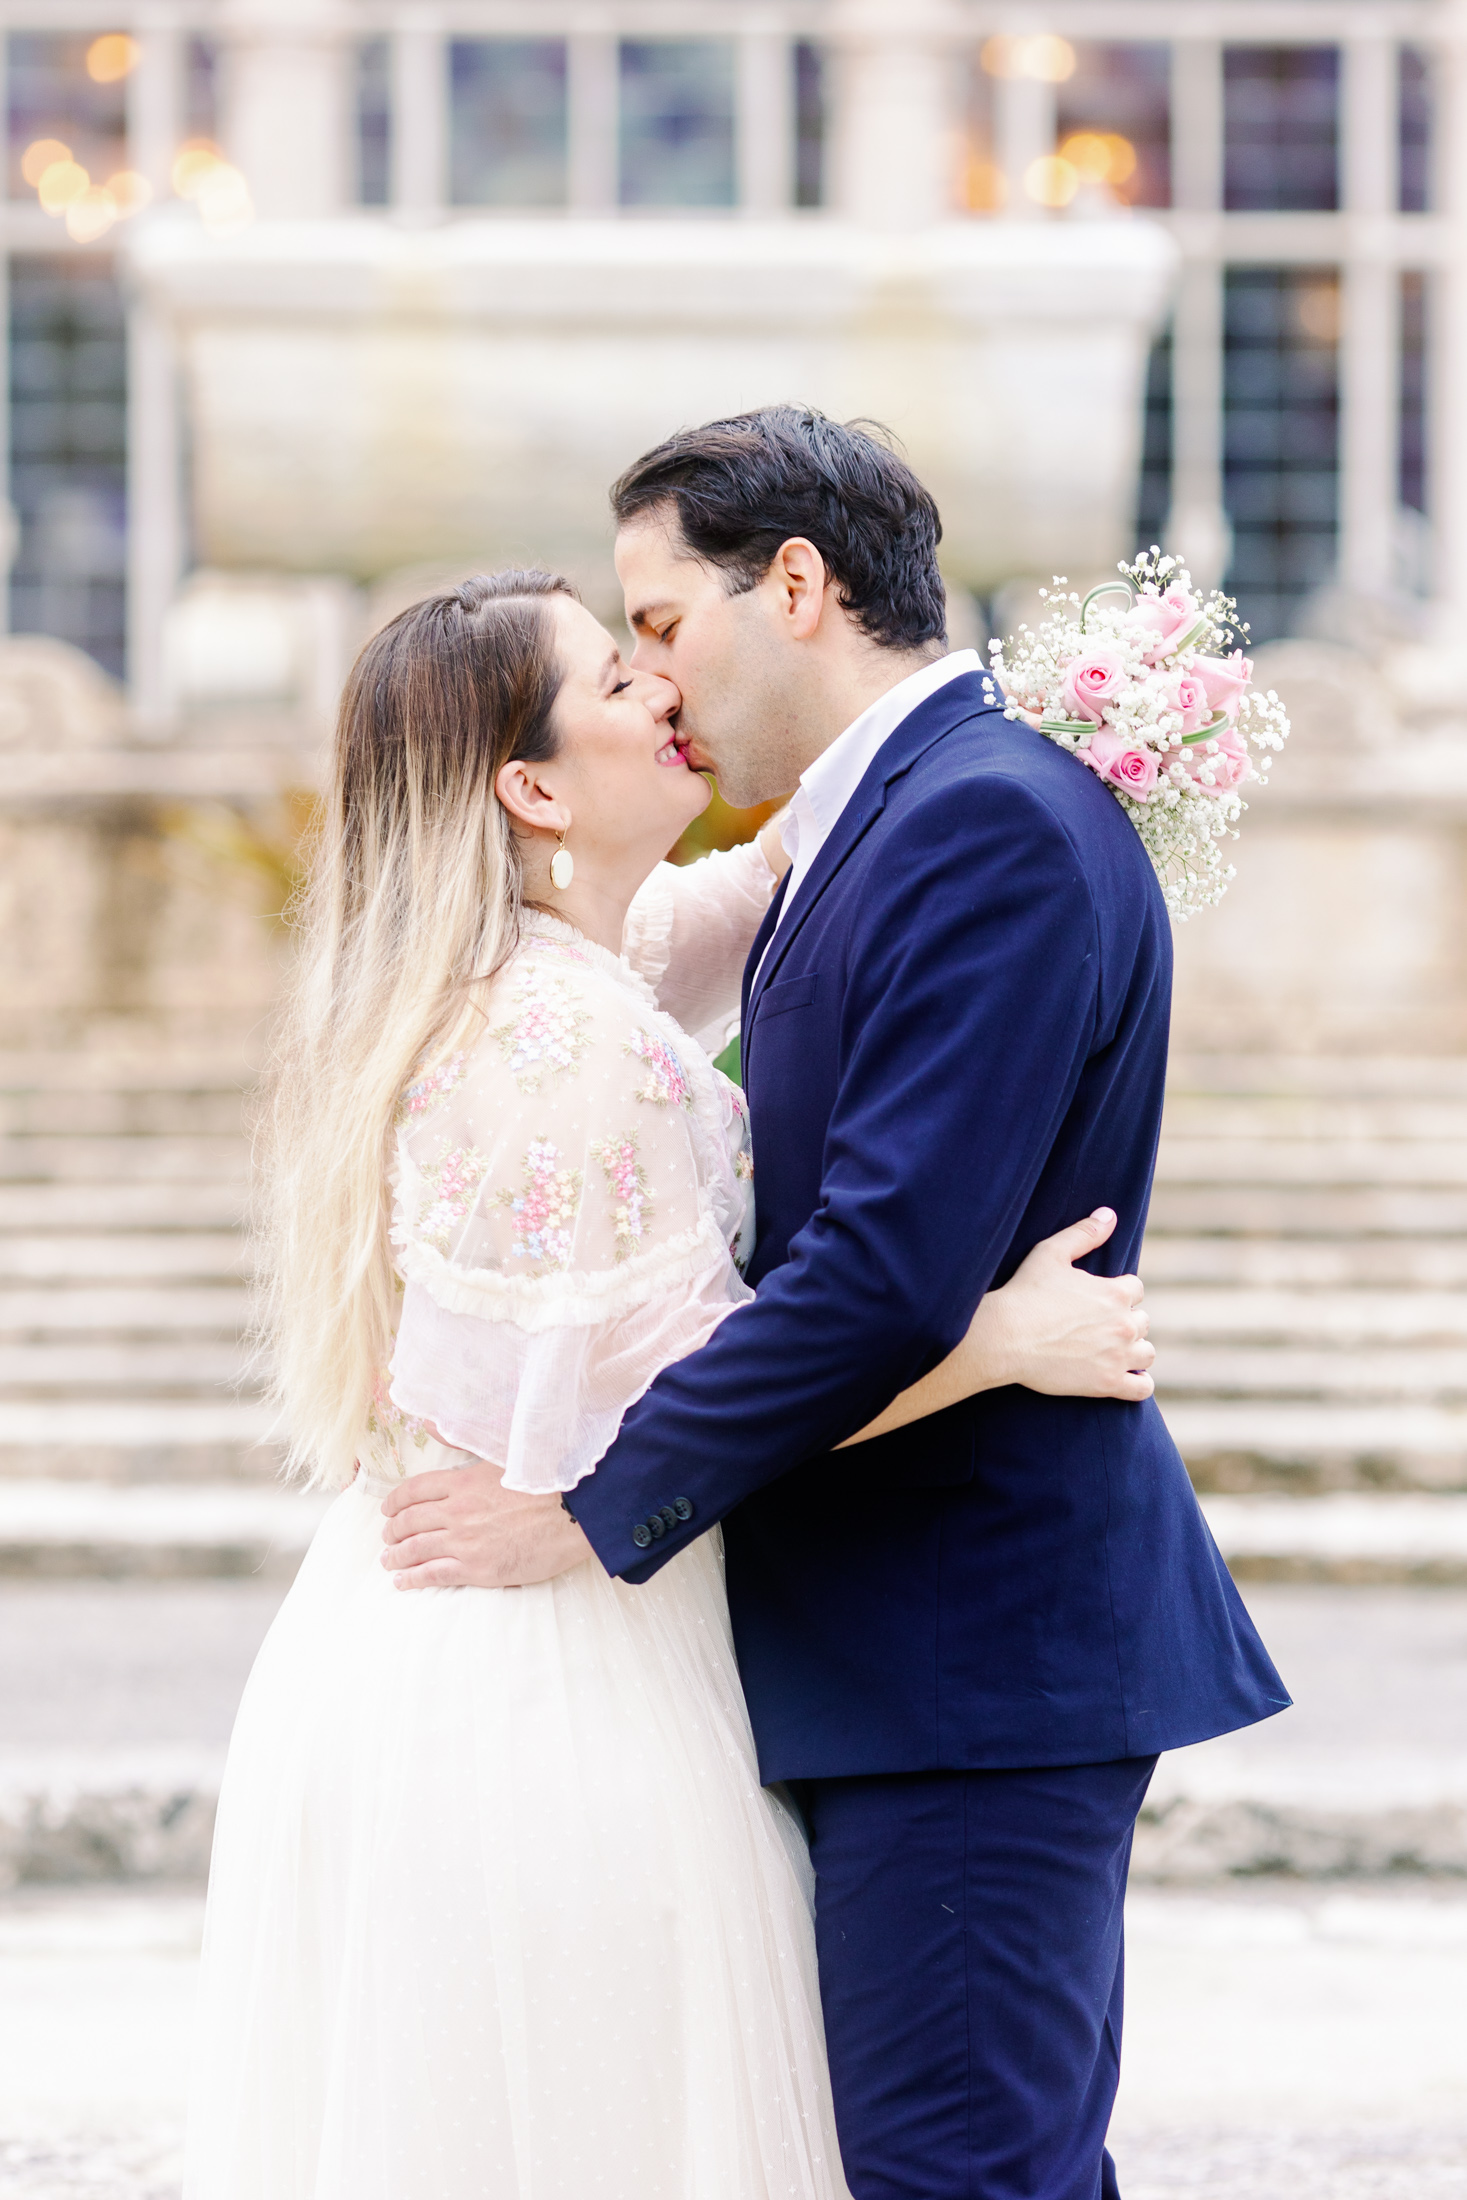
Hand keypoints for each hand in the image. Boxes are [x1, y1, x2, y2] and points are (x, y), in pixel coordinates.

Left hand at [380, 1459, 593, 1589]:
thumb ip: (464, 1439)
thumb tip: (432, 1424)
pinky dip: (413, 1578)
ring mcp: (466, 1542)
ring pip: (417, 1549)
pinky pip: (435, 1574)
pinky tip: (403, 1581)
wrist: (577, 1513)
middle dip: (393, 1529)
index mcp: (463, 1481)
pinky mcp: (479, 1569)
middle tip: (387, 1536)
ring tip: (389, 1560)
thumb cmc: (548, 1480)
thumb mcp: (504, 1451)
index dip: (396, 1501)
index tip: (388, 1508)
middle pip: (410, 1521)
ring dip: (397, 1555)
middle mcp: (457, 1511)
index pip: (415, 1490)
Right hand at [982, 1209, 1153, 1401]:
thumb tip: (1109, 1214)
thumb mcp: (1050, 1253)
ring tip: (1113, 1351)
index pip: (1135, 1290)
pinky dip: (1140, 1383)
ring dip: (1135, 1351)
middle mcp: (1125, 1324)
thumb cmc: (1024, 1294)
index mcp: (1115, 1292)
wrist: (1003, 1338)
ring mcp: (1119, 1356)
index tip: (1099, 1301)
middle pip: (1142, 1321)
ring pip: (1147, 1353)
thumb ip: (1084, 1233)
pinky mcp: (1108, 1384)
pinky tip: (1127, 1378)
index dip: (1118, 1293)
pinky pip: (1142, 1388)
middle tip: (1098, 1328)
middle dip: (1125, 1322)